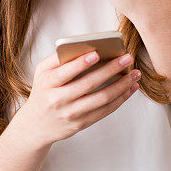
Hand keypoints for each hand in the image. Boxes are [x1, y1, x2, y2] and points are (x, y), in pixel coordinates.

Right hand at [21, 50, 140, 145]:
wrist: (36, 125)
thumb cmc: (43, 90)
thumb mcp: (42, 72)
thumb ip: (59, 58)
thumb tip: (86, 45)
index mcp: (48, 83)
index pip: (66, 72)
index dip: (82, 63)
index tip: (97, 53)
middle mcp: (58, 100)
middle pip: (89, 84)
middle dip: (111, 69)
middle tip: (128, 58)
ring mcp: (71, 114)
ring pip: (101, 99)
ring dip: (122, 86)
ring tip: (135, 74)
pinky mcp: (81, 123)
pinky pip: (105, 110)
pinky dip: (120, 99)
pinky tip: (130, 88)